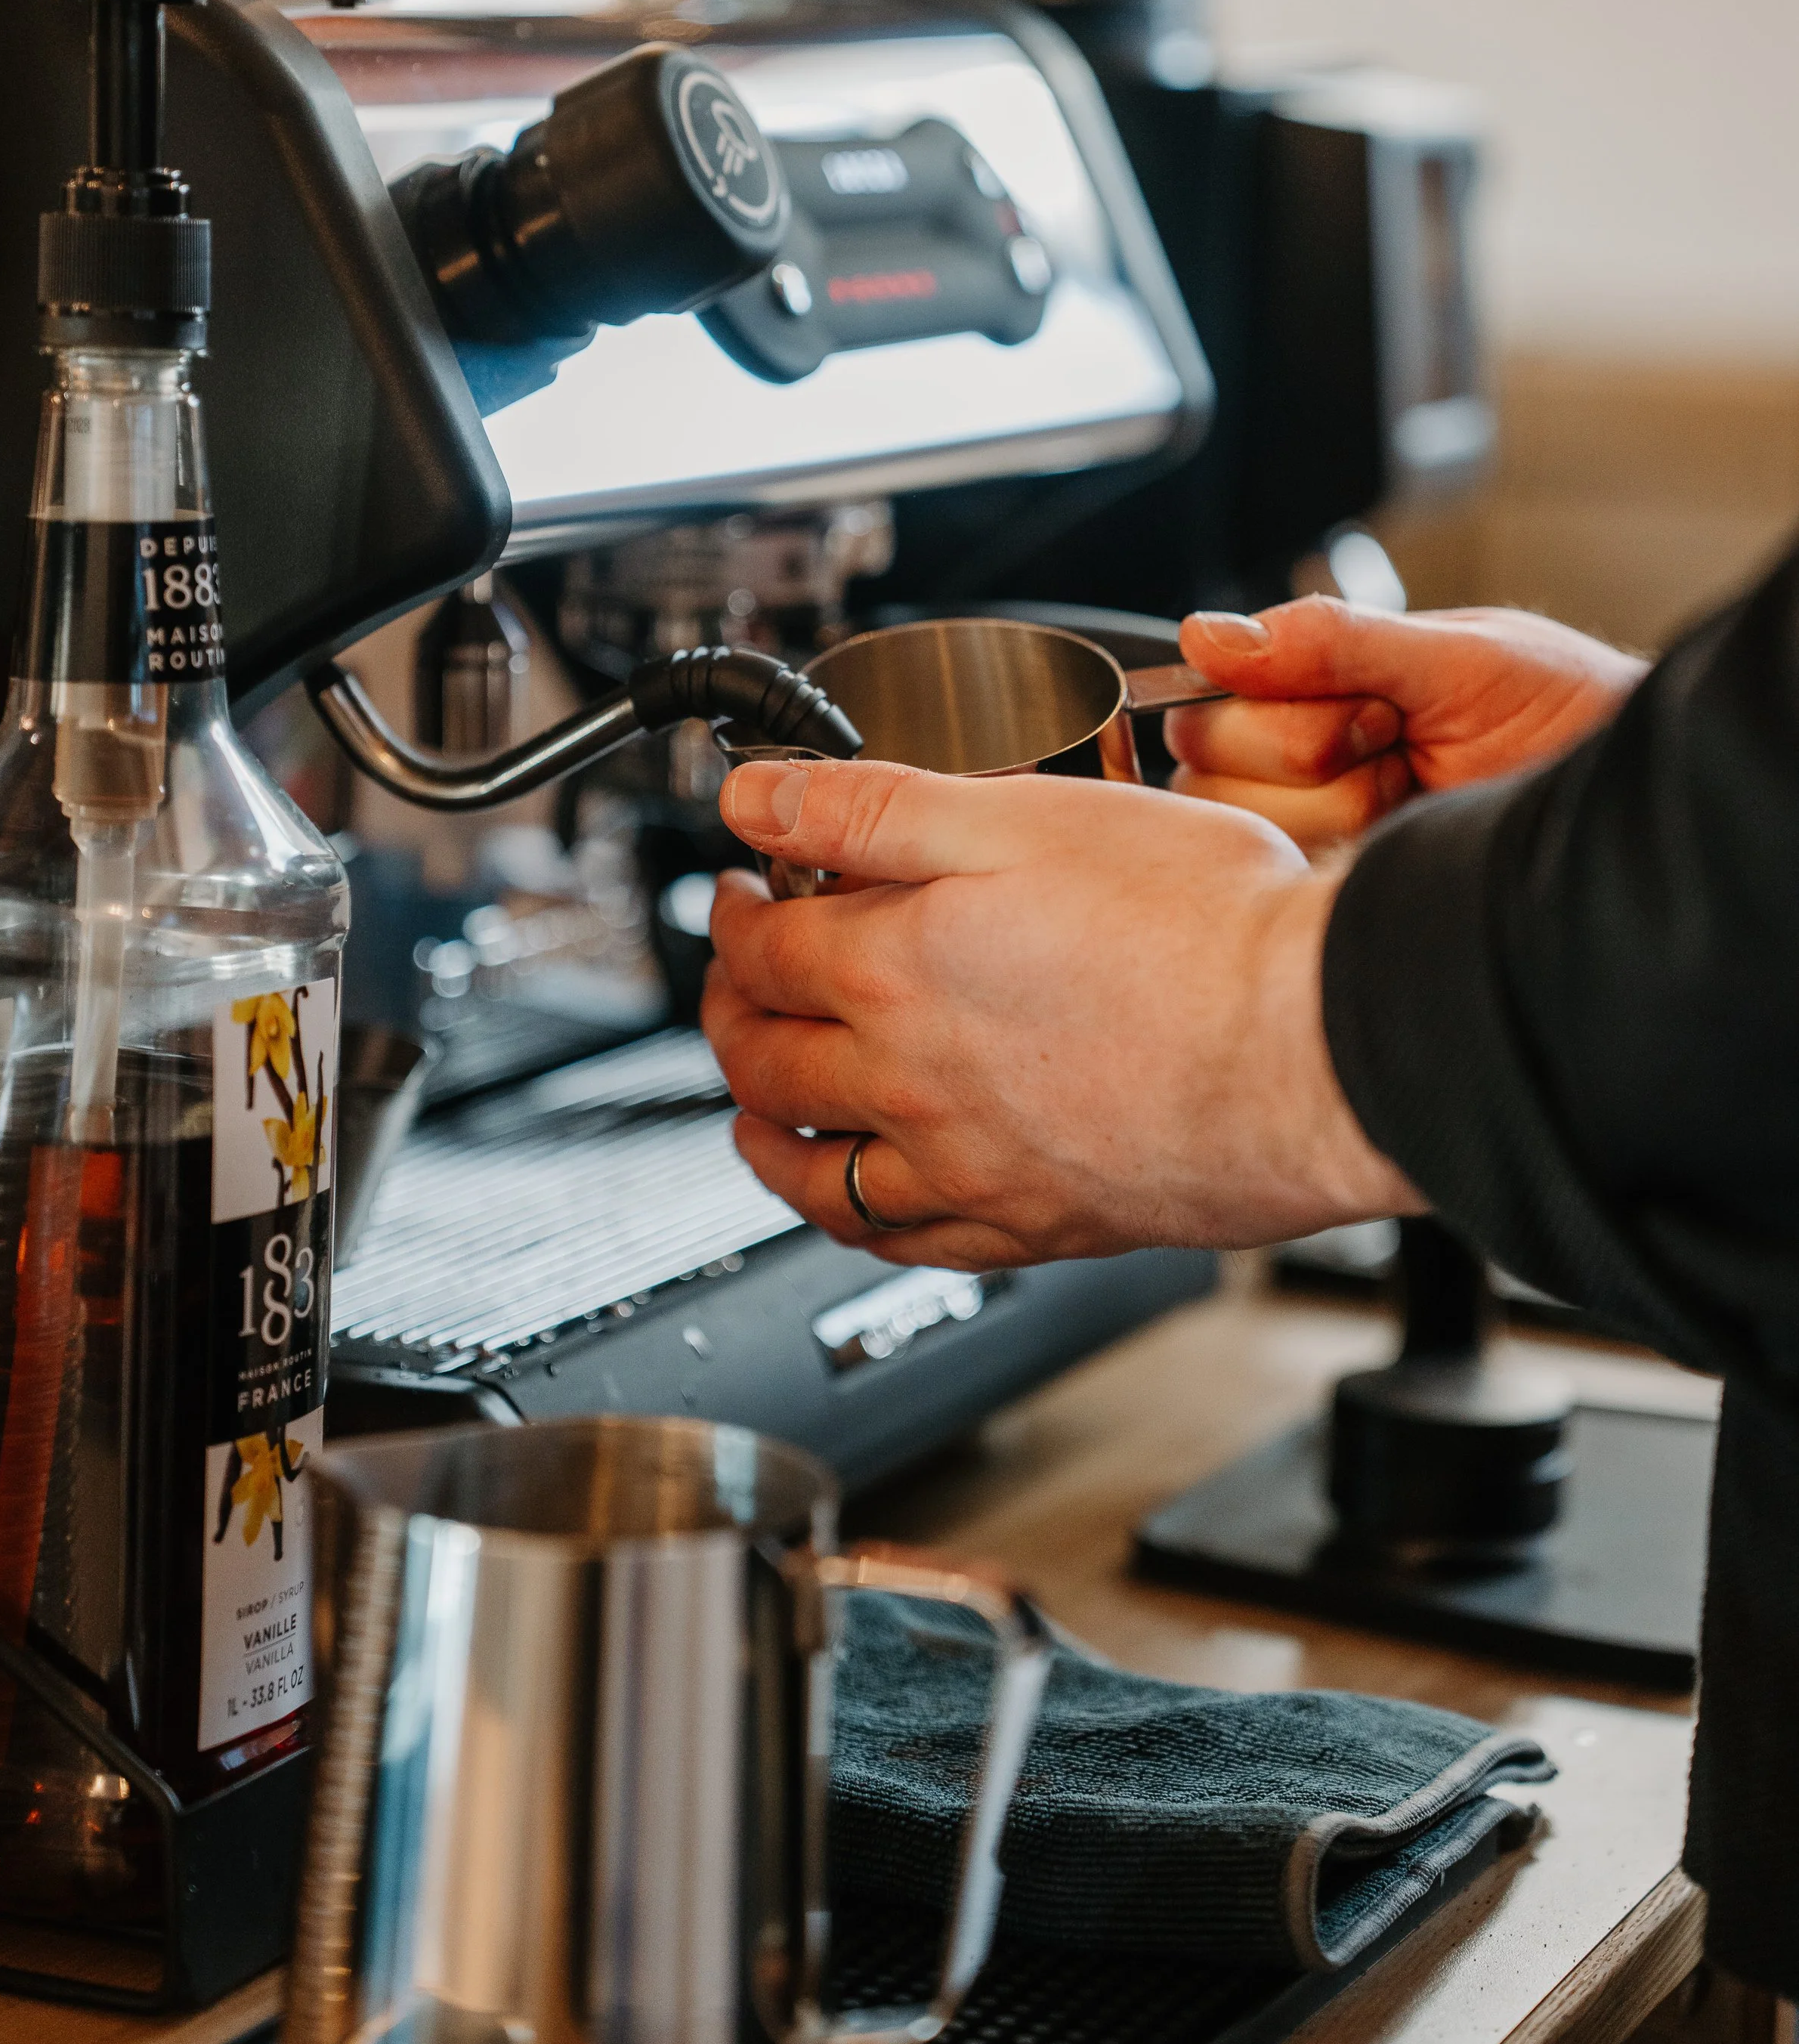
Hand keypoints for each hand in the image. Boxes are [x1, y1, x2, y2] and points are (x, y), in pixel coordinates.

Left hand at [702, 757, 1419, 1271]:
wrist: (1314, 1048)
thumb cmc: (1200, 927)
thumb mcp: (1021, 814)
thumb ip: (870, 807)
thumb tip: (755, 800)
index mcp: (896, 971)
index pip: (762, 949)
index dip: (733, 909)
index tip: (742, 888)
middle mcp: (912, 1085)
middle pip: (767, 1060)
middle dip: (729, 1010)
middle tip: (734, 979)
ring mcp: (970, 1168)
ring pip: (816, 1171)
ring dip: (763, 1129)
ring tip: (753, 1104)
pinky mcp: (1038, 1225)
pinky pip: (906, 1243)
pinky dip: (856, 1220)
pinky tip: (861, 1201)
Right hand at [1166, 596, 1646, 855]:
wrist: (1628, 808)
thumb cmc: (1564, 715)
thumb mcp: (1455, 657)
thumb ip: (1329, 642)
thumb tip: (1206, 636)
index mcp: (1314, 689)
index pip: (1209, 700)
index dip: (1274, 706)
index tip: (1363, 703)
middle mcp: (1300, 765)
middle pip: (1207, 765)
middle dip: (1311, 748)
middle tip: (1400, 739)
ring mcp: (1317, 834)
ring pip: (1247, 826)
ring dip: (1342, 806)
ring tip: (1416, 788)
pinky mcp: (1336, 894)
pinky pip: (1289, 886)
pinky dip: (1351, 858)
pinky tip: (1405, 840)